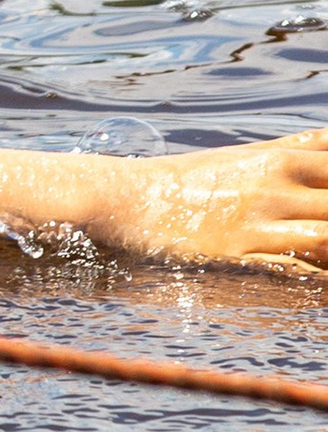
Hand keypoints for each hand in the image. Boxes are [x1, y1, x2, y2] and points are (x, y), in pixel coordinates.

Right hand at [96, 127, 327, 277]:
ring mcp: (257, 229)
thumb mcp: (245, 155)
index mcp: (280, 162)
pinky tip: (321, 284)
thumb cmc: (188, 181)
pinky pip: (297, 277)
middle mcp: (274, 191)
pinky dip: (318, 283)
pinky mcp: (238, 264)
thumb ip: (300, 147)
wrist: (123, 201)